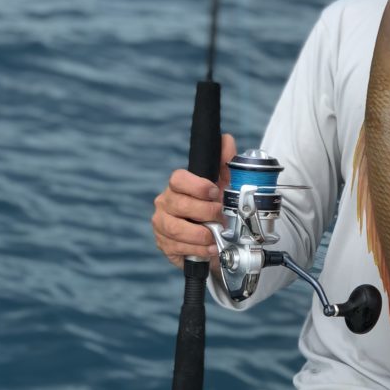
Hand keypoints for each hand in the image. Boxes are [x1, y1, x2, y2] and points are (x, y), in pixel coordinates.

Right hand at [151, 134, 237, 268]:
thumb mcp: (225, 185)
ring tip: (215, 236)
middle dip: (203, 211)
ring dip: (199, 233)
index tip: (215, 191)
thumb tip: (226, 139)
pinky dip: (197, 249)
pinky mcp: (165, 245)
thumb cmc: (216, 208)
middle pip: (177, 204)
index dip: (197, 185)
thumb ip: (225, 162)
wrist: (216, 239)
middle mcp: (165, 203)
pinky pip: (176, 247)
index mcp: (178, 186)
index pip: (177, 179)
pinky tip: (209, 248)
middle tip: (220, 215)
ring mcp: (162, 225)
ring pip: (174, 228)